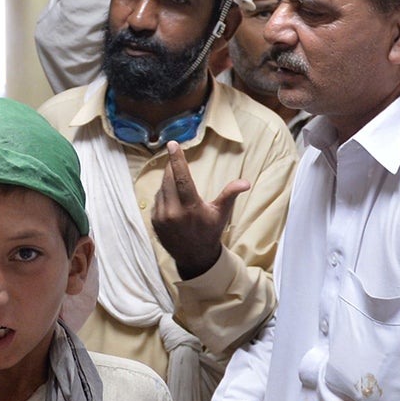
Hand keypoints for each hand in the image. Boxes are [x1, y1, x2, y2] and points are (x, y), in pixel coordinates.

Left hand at [151, 141, 250, 278]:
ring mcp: (161, 217)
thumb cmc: (210, 232)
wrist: (194, 257)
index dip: (177, 160)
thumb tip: (245, 182)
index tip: (172, 144)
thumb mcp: (221, 213)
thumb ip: (230, 195)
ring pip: (161, 188)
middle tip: (176, 159)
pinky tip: (173, 198)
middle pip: (169, 180)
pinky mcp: (154, 221)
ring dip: (168, 182)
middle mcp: (173, 212)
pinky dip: (163, 194)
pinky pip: (157, 199)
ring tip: (179, 185)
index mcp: (190, 208)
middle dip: (172, 168)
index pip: (181, 178)